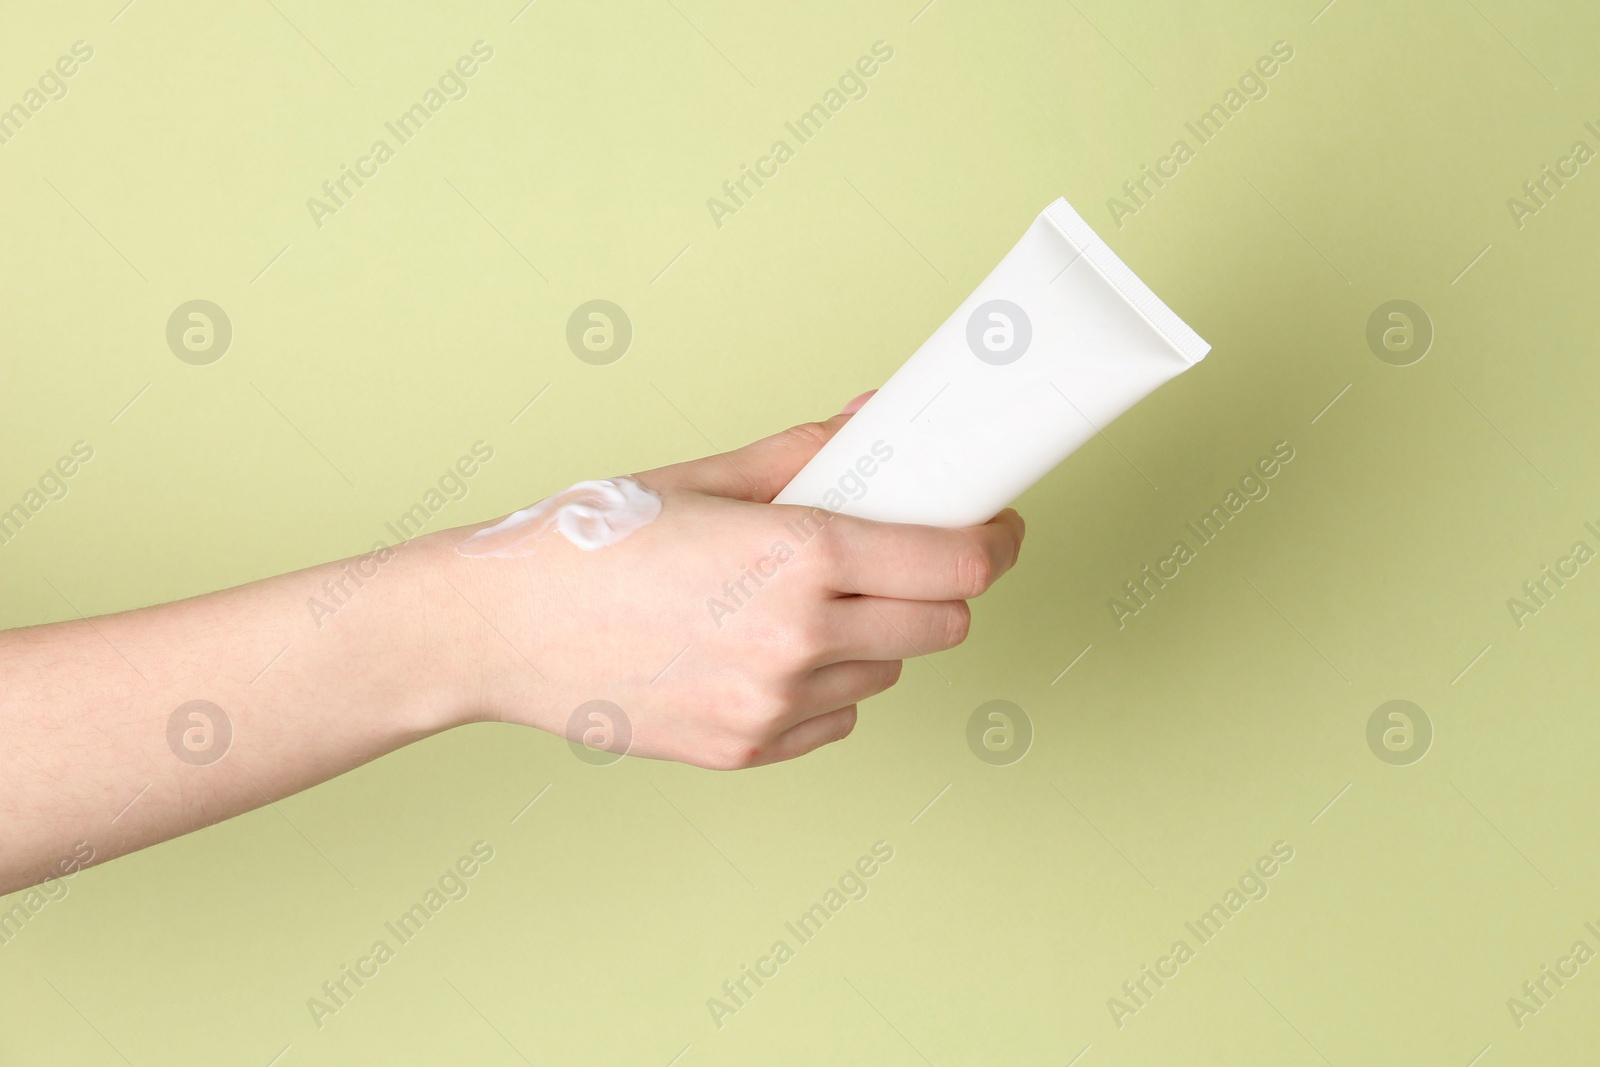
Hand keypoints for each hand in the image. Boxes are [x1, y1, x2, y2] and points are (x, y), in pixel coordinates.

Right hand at [437, 407, 1025, 768]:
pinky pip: (834, 720)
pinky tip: (768, 650)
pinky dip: (825, 685)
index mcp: (798, 558)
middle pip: (944, 626)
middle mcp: (798, 642)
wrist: (496, 628)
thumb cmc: (589, 540)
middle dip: (939, 588)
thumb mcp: (702, 476)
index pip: (958, 566)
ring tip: (807, 602)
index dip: (993, 541)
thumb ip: (808, 452)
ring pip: (888, 673)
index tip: (995, 527)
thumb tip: (874, 420)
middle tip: (904, 559)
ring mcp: (773, 708)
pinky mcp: (745, 752)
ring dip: (875, 636)